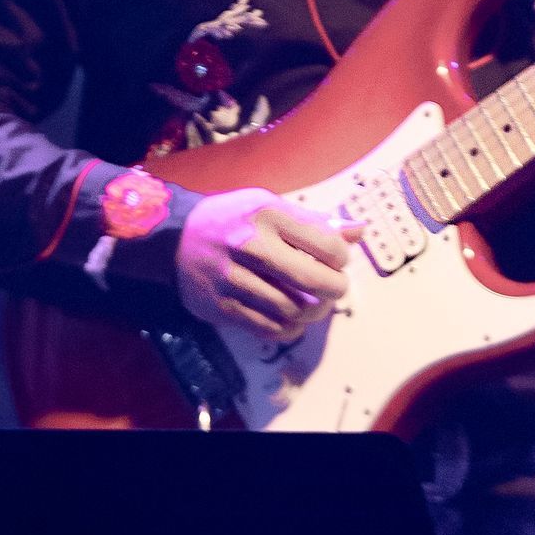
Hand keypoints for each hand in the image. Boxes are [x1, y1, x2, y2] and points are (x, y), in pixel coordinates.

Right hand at [177, 188, 361, 341]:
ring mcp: (233, 279)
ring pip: (294, 310)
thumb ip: (315, 221)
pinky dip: (290, 328)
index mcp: (267, 215)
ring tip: (314, 303)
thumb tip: (359, 231)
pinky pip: (269, 329)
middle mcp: (249, 245)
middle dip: (335, 289)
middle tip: (334, 288)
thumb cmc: (233, 220)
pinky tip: (291, 318)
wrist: (175, 239)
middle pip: (314, 282)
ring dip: (314, 312)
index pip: (327, 245)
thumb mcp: (271, 206)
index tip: (336, 259)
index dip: (341, 257)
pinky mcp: (222, 306)